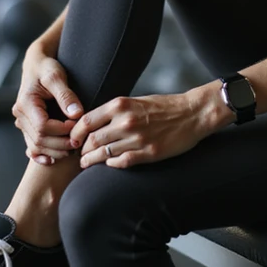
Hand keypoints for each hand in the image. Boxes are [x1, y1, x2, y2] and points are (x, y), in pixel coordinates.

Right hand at [11, 49, 83, 164]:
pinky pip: (32, 146)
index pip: (42, 126)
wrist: (37, 65)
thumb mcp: (56, 76)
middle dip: (61, 144)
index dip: (61, 130)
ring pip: (36, 146)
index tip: (77, 126)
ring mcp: (22, 123)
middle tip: (80, 141)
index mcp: (25, 103)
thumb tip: (76, 114)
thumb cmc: (46, 67)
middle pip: (39, 139)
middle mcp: (20, 115)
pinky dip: (42, 155)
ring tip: (73, 148)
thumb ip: (66, 95)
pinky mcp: (27, 127)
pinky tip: (53, 160)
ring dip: (55, 151)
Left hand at [70, 89, 225, 169]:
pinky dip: (112, 165)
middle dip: (81, 151)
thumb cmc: (164, 106)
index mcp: (120, 105)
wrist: (192, 113)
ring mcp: (137, 138)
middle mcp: (126, 121)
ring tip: (87, 164)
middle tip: (79, 156)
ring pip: (104, 154)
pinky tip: (109, 164)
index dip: (76, 133)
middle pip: (92, 140)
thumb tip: (93, 124)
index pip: (86, 121)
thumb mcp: (135, 101)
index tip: (73, 140)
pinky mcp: (149, 153)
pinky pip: (122, 162)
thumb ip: (114, 111)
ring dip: (92, 161)